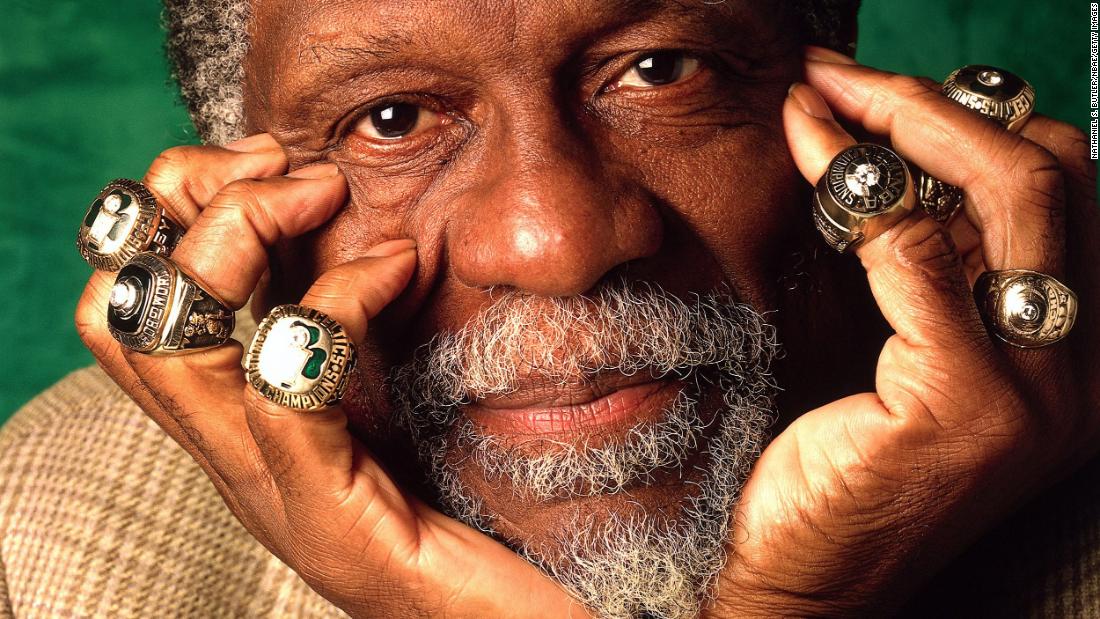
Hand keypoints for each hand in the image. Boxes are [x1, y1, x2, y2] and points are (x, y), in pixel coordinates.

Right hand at [74, 135, 589, 618]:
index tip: (276, 162)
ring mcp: (276, 498)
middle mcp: (237, 461)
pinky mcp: (337, 527)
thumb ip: (372, 329)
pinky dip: (335, 303)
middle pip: (124, 307)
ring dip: (239, 233)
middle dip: (188, 202)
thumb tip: (377, 217)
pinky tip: (402, 268)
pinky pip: (287, 394)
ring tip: (328, 192)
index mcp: (247, 423)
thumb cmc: (492, 509)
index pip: (135, 304)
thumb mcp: (412, 394)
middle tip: (293, 167)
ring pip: (170, 343)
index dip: (175, 207)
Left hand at [707, 48, 1097, 614]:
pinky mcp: (969, 409)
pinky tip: (808, 165)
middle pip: (1054, 174)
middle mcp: (1082, 370)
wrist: (802, 582)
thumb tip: (891, 156)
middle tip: (838, 77)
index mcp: (1072, 351)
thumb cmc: (835, 465)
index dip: (967, 123)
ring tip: (817, 98)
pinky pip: (925, 260)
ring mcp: (1040, 393)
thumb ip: (923, 269)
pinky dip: (865, 196)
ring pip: (1014, 194)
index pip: (1059, 192)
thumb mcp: (897, 352)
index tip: (868, 89)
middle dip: (938, 105)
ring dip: (901, 123)